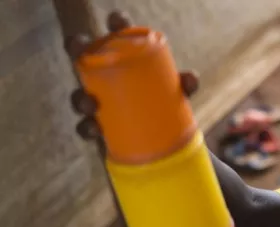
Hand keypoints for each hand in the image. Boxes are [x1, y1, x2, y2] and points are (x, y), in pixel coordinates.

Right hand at [64, 11, 198, 140]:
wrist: (161, 139)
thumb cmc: (166, 106)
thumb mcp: (178, 94)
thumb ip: (184, 85)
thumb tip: (190, 79)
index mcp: (125, 63)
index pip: (117, 35)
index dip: (115, 23)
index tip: (116, 21)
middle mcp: (105, 79)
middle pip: (83, 57)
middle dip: (76, 47)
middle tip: (78, 49)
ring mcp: (97, 103)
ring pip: (79, 96)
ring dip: (80, 98)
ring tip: (91, 104)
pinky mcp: (97, 129)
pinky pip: (84, 127)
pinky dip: (86, 128)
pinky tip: (94, 129)